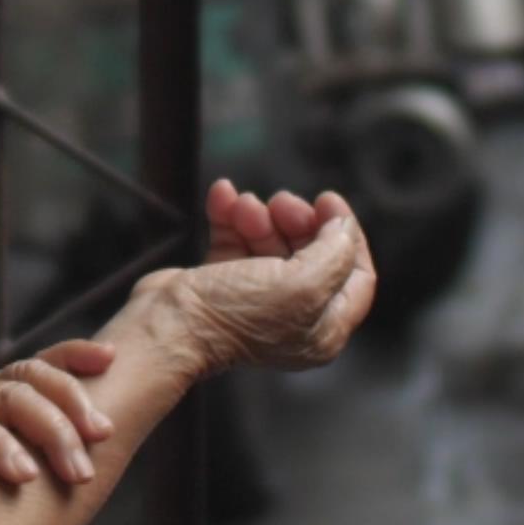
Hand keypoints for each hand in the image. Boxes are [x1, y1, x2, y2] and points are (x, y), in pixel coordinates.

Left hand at [0, 341, 122, 500]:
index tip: (27, 477)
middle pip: (5, 394)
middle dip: (47, 428)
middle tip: (80, 471)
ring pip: (30, 375)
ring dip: (71, 400)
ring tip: (102, 434)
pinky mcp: (4, 390)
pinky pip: (43, 364)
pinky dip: (74, 357)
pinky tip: (108, 357)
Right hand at [113, 177, 378, 379]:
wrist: (167, 326)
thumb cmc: (235, 314)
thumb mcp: (304, 284)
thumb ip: (337, 253)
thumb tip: (343, 226)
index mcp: (323, 329)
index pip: (356, 276)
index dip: (348, 234)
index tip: (326, 201)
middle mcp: (293, 318)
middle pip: (312, 254)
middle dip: (297, 220)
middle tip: (280, 202)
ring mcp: (255, 302)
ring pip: (270, 244)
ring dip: (258, 215)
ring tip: (242, 203)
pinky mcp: (219, 285)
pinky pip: (234, 242)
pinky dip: (229, 216)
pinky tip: (221, 195)